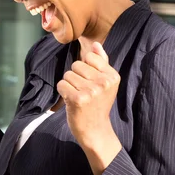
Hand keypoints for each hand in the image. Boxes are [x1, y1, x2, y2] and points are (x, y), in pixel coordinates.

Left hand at [57, 41, 121, 174]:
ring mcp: (91, 91)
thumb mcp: (106, 84)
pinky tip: (71, 101)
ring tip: (78, 96)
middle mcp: (103, 82)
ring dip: (69, 85)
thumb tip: (96, 44)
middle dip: (76, 77)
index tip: (90, 82)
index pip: (90, 57)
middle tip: (83, 92)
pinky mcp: (77, 99)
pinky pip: (61, 84)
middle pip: (76, 65)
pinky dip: (63, 92)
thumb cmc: (98, 105)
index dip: (85, 68)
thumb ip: (102, 62)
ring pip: (68, 75)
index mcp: (112, 76)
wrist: (95, 131)